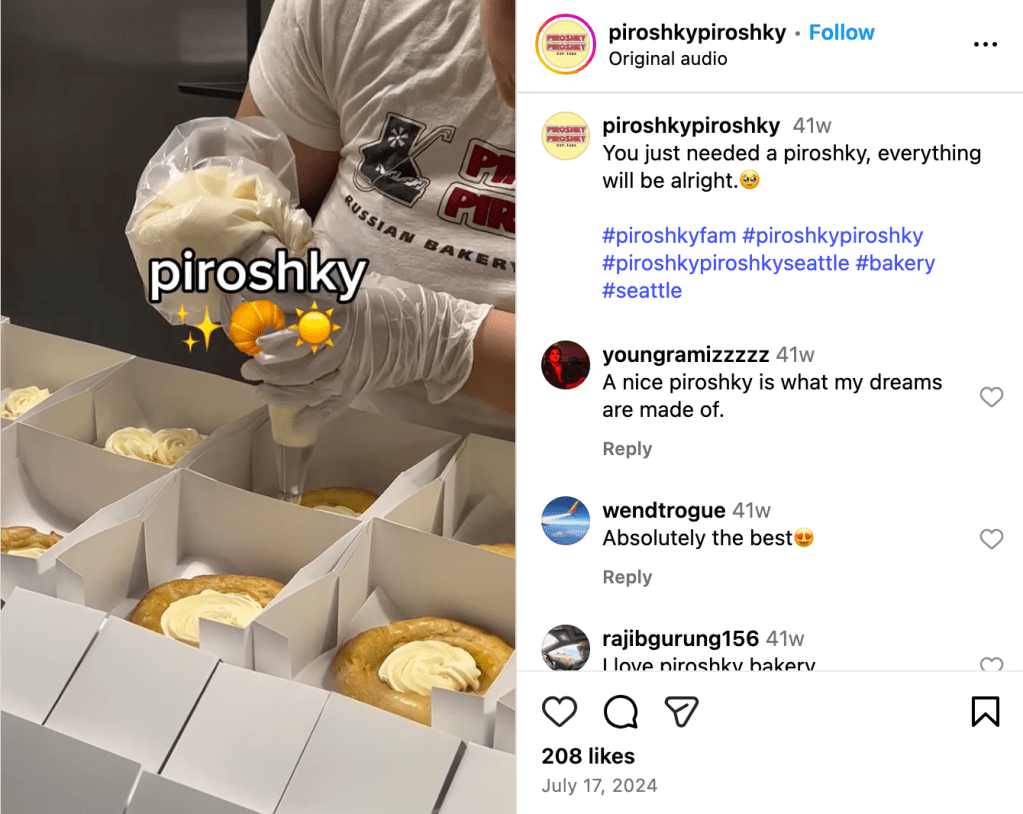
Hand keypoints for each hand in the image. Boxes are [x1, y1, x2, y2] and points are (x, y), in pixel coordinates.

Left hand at [240, 275, 491, 431]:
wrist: (433, 331)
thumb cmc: (396, 302)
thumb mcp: (360, 285)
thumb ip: (326, 284)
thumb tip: (288, 274)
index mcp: (343, 305)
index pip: (298, 308)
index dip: (272, 313)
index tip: (249, 317)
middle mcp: (345, 335)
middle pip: (299, 352)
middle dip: (270, 360)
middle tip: (248, 364)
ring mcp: (354, 363)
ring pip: (311, 380)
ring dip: (282, 387)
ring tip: (259, 388)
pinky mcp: (362, 382)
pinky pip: (336, 402)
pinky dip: (317, 415)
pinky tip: (297, 422)